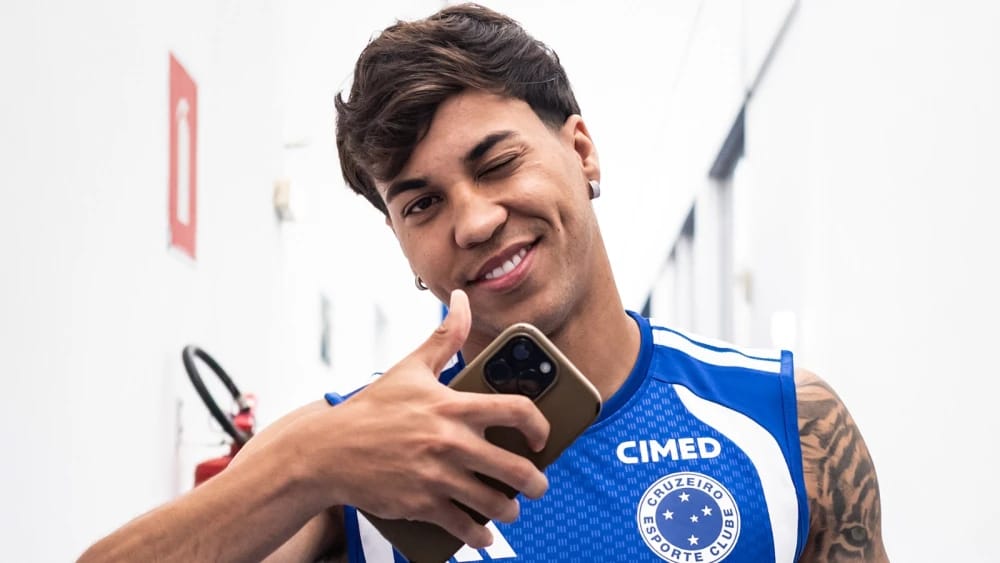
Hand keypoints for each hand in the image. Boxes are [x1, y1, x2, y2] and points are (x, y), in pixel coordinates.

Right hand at [286, 289, 549, 548]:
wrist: (327, 452)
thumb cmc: (371, 409)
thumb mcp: (409, 369)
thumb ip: (444, 338)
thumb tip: (463, 301)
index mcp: (452, 406)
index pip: (516, 411)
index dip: (539, 425)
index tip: (542, 437)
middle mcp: (449, 442)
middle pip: (515, 468)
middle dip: (535, 483)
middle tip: (537, 486)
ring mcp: (436, 476)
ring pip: (494, 502)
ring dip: (509, 510)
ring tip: (510, 508)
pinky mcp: (421, 504)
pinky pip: (463, 527)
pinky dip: (478, 535)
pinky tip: (483, 534)